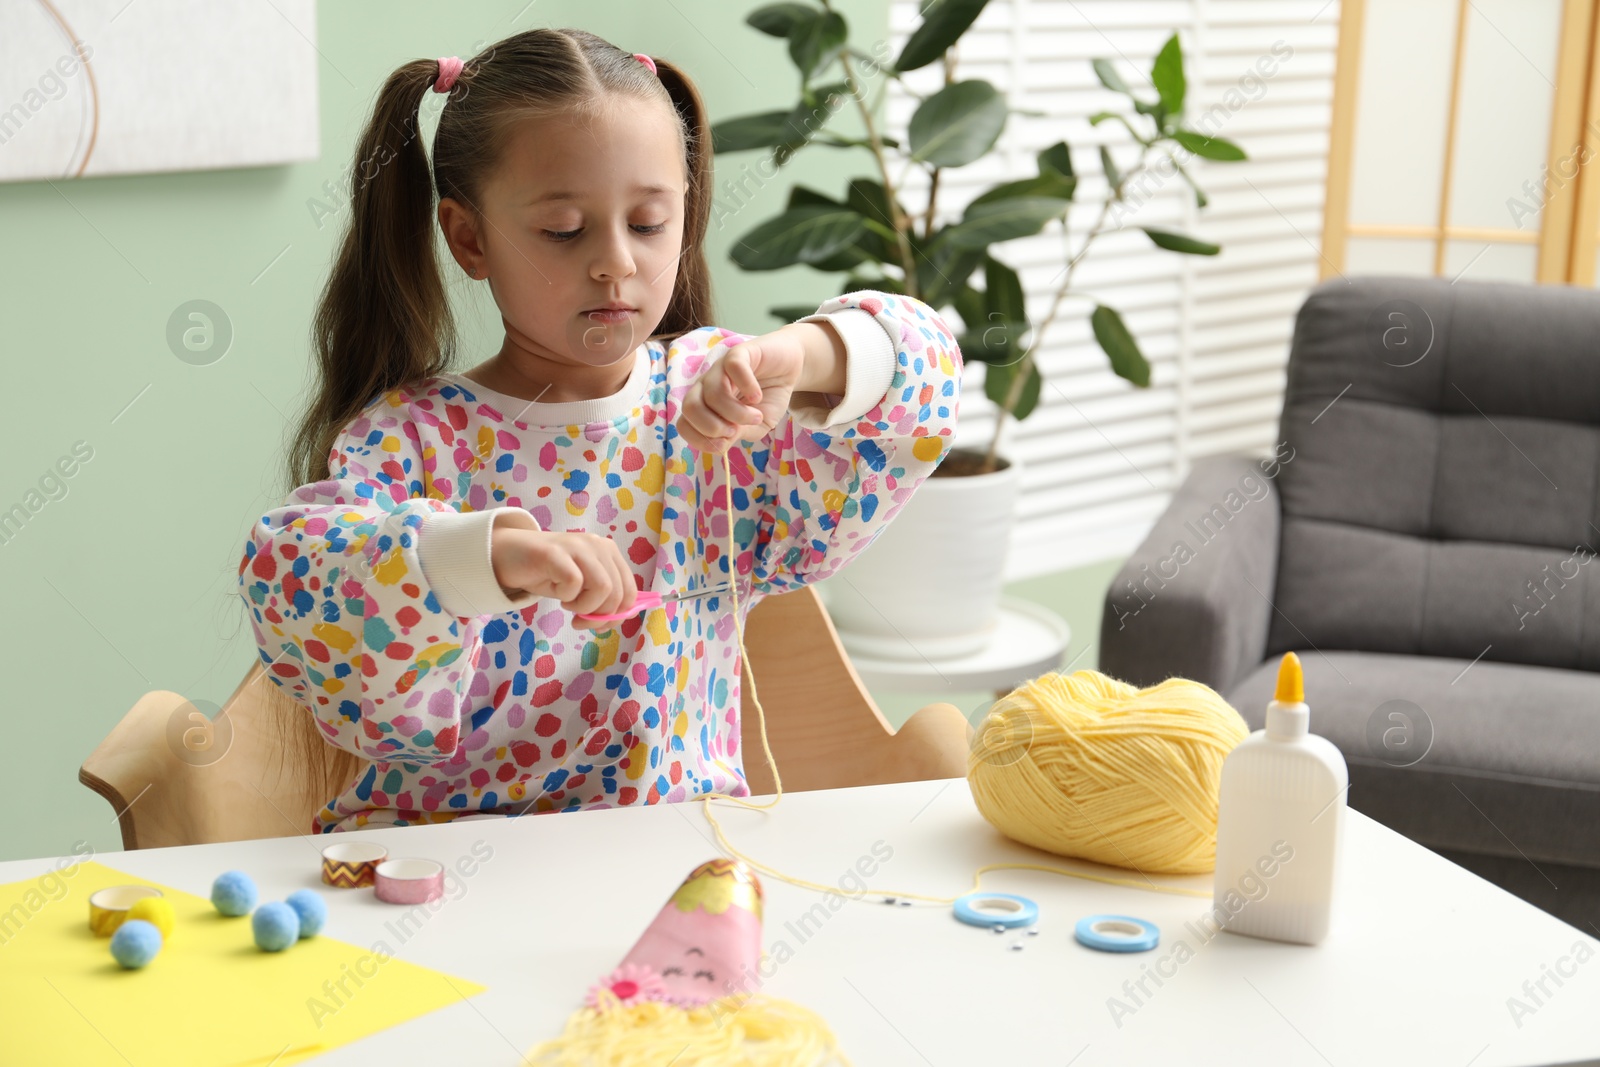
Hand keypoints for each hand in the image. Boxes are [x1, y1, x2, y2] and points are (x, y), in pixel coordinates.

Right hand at [491, 524, 636, 630]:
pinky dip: (567, 597)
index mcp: (608, 553)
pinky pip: (574, 583)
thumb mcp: (581, 587)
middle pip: (618, 593)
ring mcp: (577, 546)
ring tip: (568, 605)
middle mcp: (597, 545)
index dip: (617, 616)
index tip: (598, 626)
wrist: (507, 555)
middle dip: (600, 618)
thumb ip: (602, 597)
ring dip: (584, 607)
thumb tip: (616, 619)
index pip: (630, 591)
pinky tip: (557, 593)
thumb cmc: (547, 574)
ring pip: (603, 588)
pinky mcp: (556, 552)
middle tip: (579, 622)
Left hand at [678, 327, 809, 454]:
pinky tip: (758, 396)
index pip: (684, 425)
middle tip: (736, 429)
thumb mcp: (755, 426)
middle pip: (689, 408)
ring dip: (737, 413)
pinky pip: (733, 368)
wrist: (789, 368)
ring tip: (757, 416)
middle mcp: (706, 385)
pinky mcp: (738, 353)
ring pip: (713, 393)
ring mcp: (720, 367)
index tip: (726, 442)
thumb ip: (736, 434)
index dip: (701, 439)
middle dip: (712, 427)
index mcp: (705, 405)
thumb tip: (721, 443)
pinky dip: (747, 387)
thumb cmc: (769, 397)